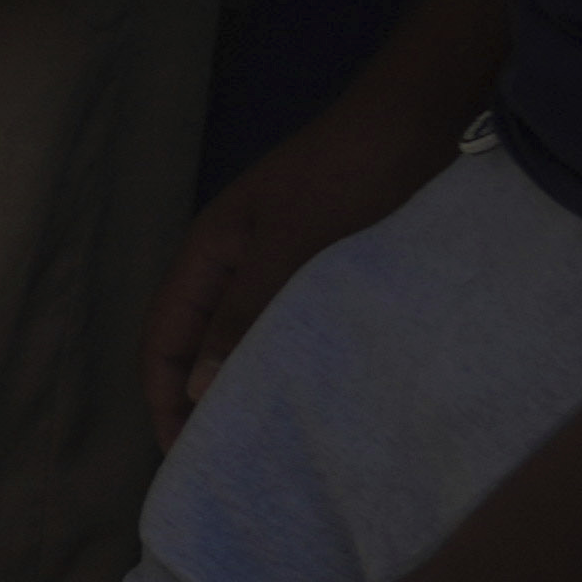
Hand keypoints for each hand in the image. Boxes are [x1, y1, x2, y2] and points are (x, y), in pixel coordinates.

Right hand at [150, 91, 476, 438]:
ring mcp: (276, 266)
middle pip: (193, 346)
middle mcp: (232, 264)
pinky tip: (313, 393)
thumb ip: (242, 314)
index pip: (161, 341)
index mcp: (207, 254)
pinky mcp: (322, 269)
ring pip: (243, 340)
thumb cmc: (348, 174)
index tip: (185, 456)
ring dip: (246, 386)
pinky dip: (289, 365)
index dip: (163, 399)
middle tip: (225, 462)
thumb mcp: (292, 244)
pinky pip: (289, 329)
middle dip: (196, 402)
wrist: (419, 118)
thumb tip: (195, 388)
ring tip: (268, 440)